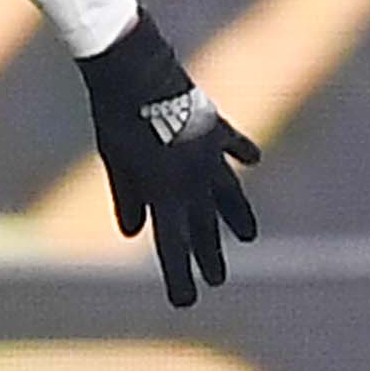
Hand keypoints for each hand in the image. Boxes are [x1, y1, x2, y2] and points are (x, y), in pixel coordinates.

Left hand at [77, 15, 261, 308]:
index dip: (179, 276)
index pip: (173, 246)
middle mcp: (194, 178)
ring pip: (227, 193)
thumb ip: (127, 197)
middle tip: (217, 279)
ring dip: (236, 217)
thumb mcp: (116, 161)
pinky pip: (231, 145)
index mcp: (165, 192)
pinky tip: (253, 161)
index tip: (186, 302)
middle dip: (209, 255)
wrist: (136, 68)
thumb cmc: (117, 116)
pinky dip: (240, 154)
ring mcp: (208, 152)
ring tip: (247, 237)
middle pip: (203, 226)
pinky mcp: (214, 125)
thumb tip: (133, 233)